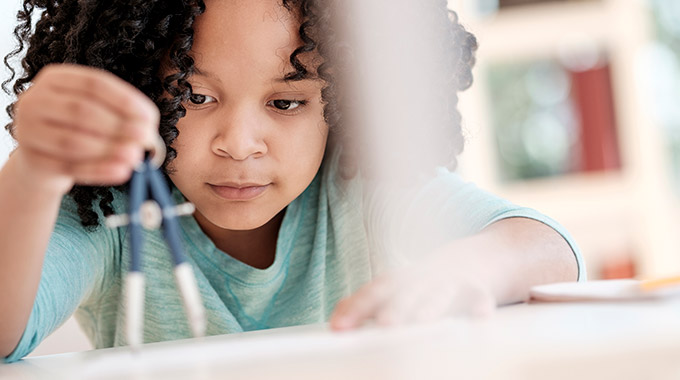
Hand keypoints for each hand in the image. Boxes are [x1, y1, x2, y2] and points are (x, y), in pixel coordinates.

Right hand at [12, 64, 158, 193]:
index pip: (94, 83)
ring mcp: (28, 130)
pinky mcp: (31, 161)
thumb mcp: (98, 116)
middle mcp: (36, 100)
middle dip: (119, 126)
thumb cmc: (78, 132)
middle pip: (81, 110)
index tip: (150, 119)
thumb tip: (149, 133)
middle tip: (145, 140)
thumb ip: (122, 118)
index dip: (126, 101)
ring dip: (109, 150)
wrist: (43, 162)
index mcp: (56, 78)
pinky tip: (121, 172)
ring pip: (73, 141)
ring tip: (135, 157)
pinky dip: (98, 170)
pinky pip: (69, 167)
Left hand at [329, 256, 495, 329]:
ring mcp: (448, 282)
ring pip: (439, 295)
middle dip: (395, 308)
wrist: (474, 258)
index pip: (373, 293)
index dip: (356, 308)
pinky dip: (480, 303)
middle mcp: (421, 280)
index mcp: (398, 281)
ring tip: (422, 321)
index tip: (339, 327)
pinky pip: (478, 295)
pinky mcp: (475, 288)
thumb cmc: (424, 282)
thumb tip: (336, 321)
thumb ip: (365, 303)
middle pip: (405, 293)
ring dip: (431, 306)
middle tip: (386, 323)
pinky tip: (480, 315)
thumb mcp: (395, 289)